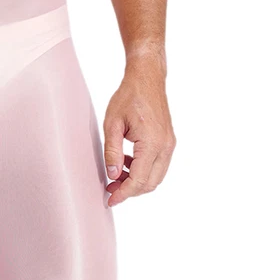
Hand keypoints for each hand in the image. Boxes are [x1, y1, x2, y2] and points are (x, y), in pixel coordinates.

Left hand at [103, 56, 175, 206]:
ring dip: (136, 182)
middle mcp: (165, 146)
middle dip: (129, 191)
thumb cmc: (129, 96)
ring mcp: (169, 144)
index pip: (138, 180)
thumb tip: (112, 175)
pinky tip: (125, 163)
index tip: (110, 200)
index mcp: (152, 143)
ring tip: (115, 176)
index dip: (123, 194)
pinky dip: (142, 171)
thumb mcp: (112, 124)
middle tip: (110, 189)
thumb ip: (111, 151)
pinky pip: (157, 166)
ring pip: (155, 177)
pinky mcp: (168, 142)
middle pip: (150, 183)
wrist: (147, 78)